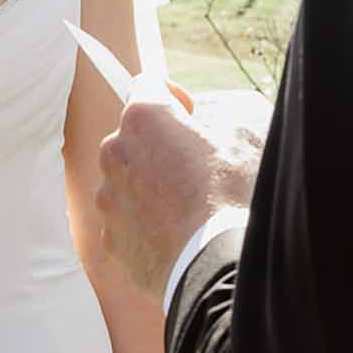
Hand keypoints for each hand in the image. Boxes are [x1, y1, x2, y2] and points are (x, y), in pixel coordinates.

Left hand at [96, 80, 269, 300]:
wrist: (216, 268)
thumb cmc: (232, 199)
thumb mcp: (244, 142)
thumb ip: (220, 124)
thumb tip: (215, 131)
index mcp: (144, 118)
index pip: (144, 85)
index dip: (169, 95)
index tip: (186, 112)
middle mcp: (114, 153)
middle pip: (132, 138)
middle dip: (158, 147)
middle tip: (194, 167)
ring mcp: (107, 199)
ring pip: (126, 182)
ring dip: (150, 187)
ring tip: (187, 208)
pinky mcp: (109, 239)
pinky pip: (126, 222)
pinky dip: (145, 224)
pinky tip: (176, 235)